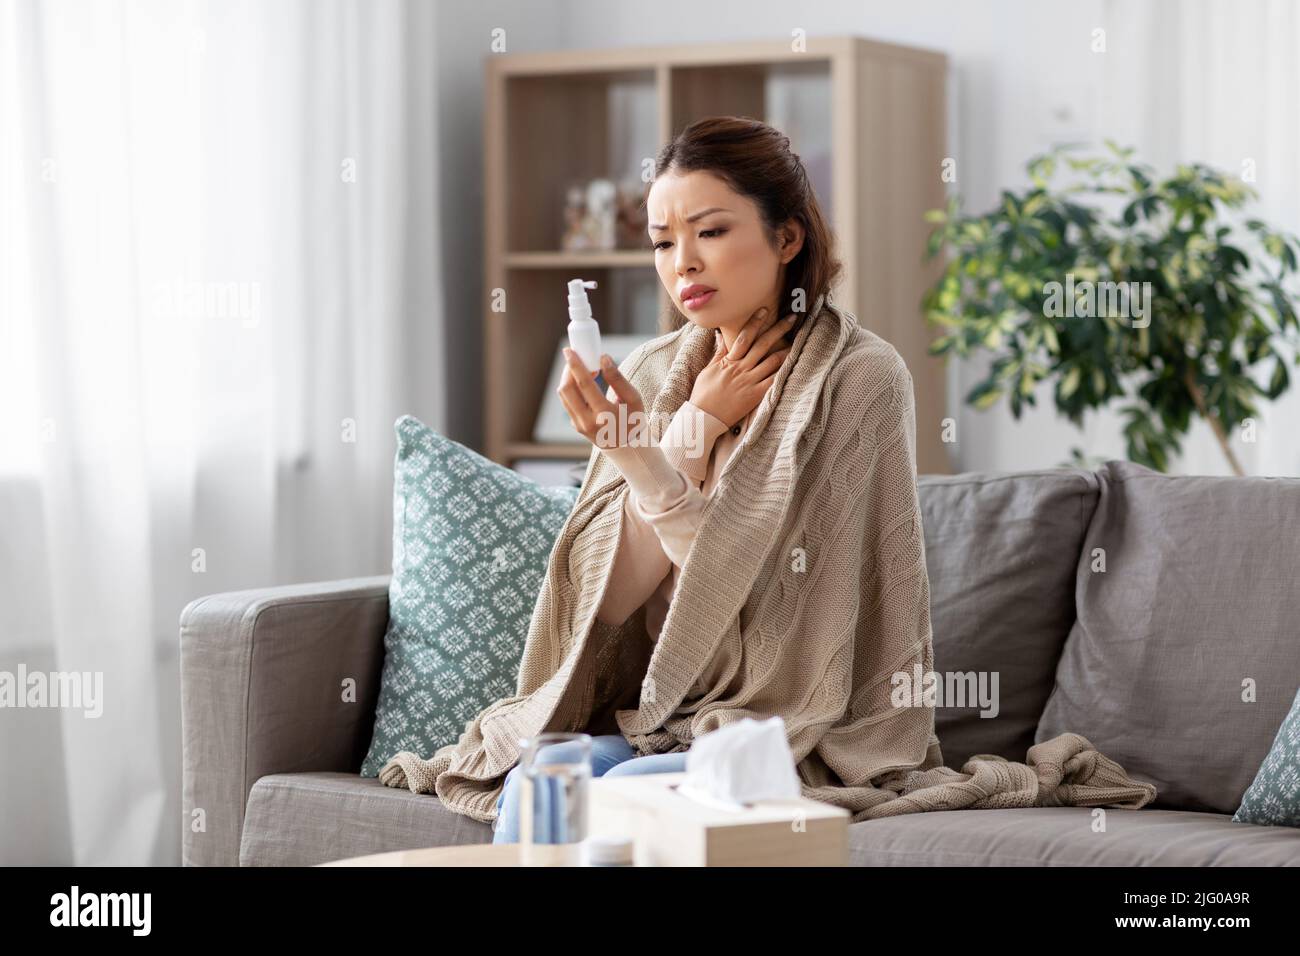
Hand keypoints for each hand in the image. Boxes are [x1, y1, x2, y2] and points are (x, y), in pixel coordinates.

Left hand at [556, 348, 646, 449]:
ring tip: (584, 368)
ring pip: (564, 395)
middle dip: (568, 370)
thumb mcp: (633, 399)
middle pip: (567, 390)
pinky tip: (584, 381)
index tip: (569, 350)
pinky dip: (572, 388)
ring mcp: (579, 425)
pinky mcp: (575, 425)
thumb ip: (618, 378)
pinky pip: (568, 402)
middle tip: (576, 357)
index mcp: (604, 415)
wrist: (628, 446)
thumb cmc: (633, 419)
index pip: (584, 385)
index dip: (576, 365)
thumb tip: (603, 358)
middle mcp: (587, 422)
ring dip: (569, 378)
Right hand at [690, 306, 794, 426]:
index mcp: (729, 360)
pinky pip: (773, 381)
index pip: (744, 336)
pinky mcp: (755, 395)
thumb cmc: (703, 394)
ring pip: (772, 361)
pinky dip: (783, 372)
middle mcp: (741, 368)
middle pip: (763, 344)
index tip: (765, 310)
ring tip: (798, 341)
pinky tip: (793, 365)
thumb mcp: (708, 369)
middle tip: (792, 318)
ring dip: (786, 350)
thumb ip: (719, 352)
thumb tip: (720, 335)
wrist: (702, 416)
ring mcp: (749, 381)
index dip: (755, 322)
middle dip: (778, 329)